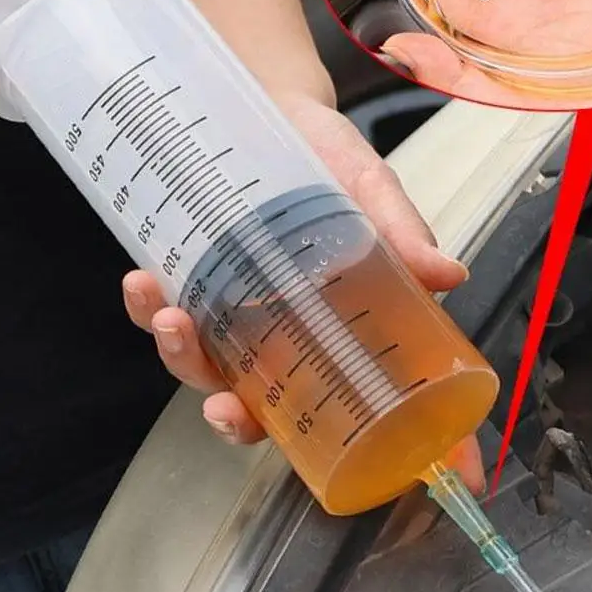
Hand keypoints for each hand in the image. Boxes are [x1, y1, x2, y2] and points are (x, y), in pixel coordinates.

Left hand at [122, 90, 487, 495]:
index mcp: (337, 327)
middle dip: (238, 421)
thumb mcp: (370, 189)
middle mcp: (284, 333)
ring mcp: (234, 311)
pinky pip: (163, 311)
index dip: (389, 452)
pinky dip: (146, 308)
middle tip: (225, 409)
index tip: (424, 485)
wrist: (270, 107)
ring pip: (205, 367)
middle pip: (265, 406)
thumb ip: (401, 233)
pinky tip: (143, 283)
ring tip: (172, 316)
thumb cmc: (328, 156)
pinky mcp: (191, 280)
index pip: (365, 402)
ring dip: (181, 358)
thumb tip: (448, 274)